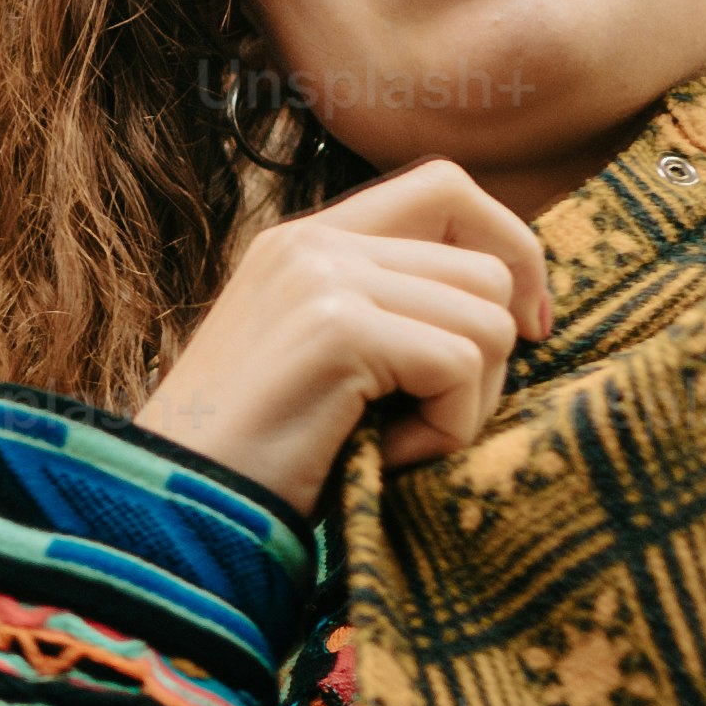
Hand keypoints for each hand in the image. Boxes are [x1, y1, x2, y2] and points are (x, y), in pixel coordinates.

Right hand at [133, 158, 555, 503]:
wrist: (177, 517)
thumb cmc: (259, 464)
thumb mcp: (324, 362)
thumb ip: (390, 310)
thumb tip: (511, 301)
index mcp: (308, 241)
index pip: (448, 187)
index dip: (510, 249)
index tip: (528, 327)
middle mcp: (315, 242)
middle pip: (486, 268)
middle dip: (488, 361)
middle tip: (425, 423)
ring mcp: (324, 278)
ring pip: (488, 321)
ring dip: (463, 404)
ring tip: (389, 441)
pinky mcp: (339, 329)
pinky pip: (462, 367)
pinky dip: (443, 433)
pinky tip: (378, 458)